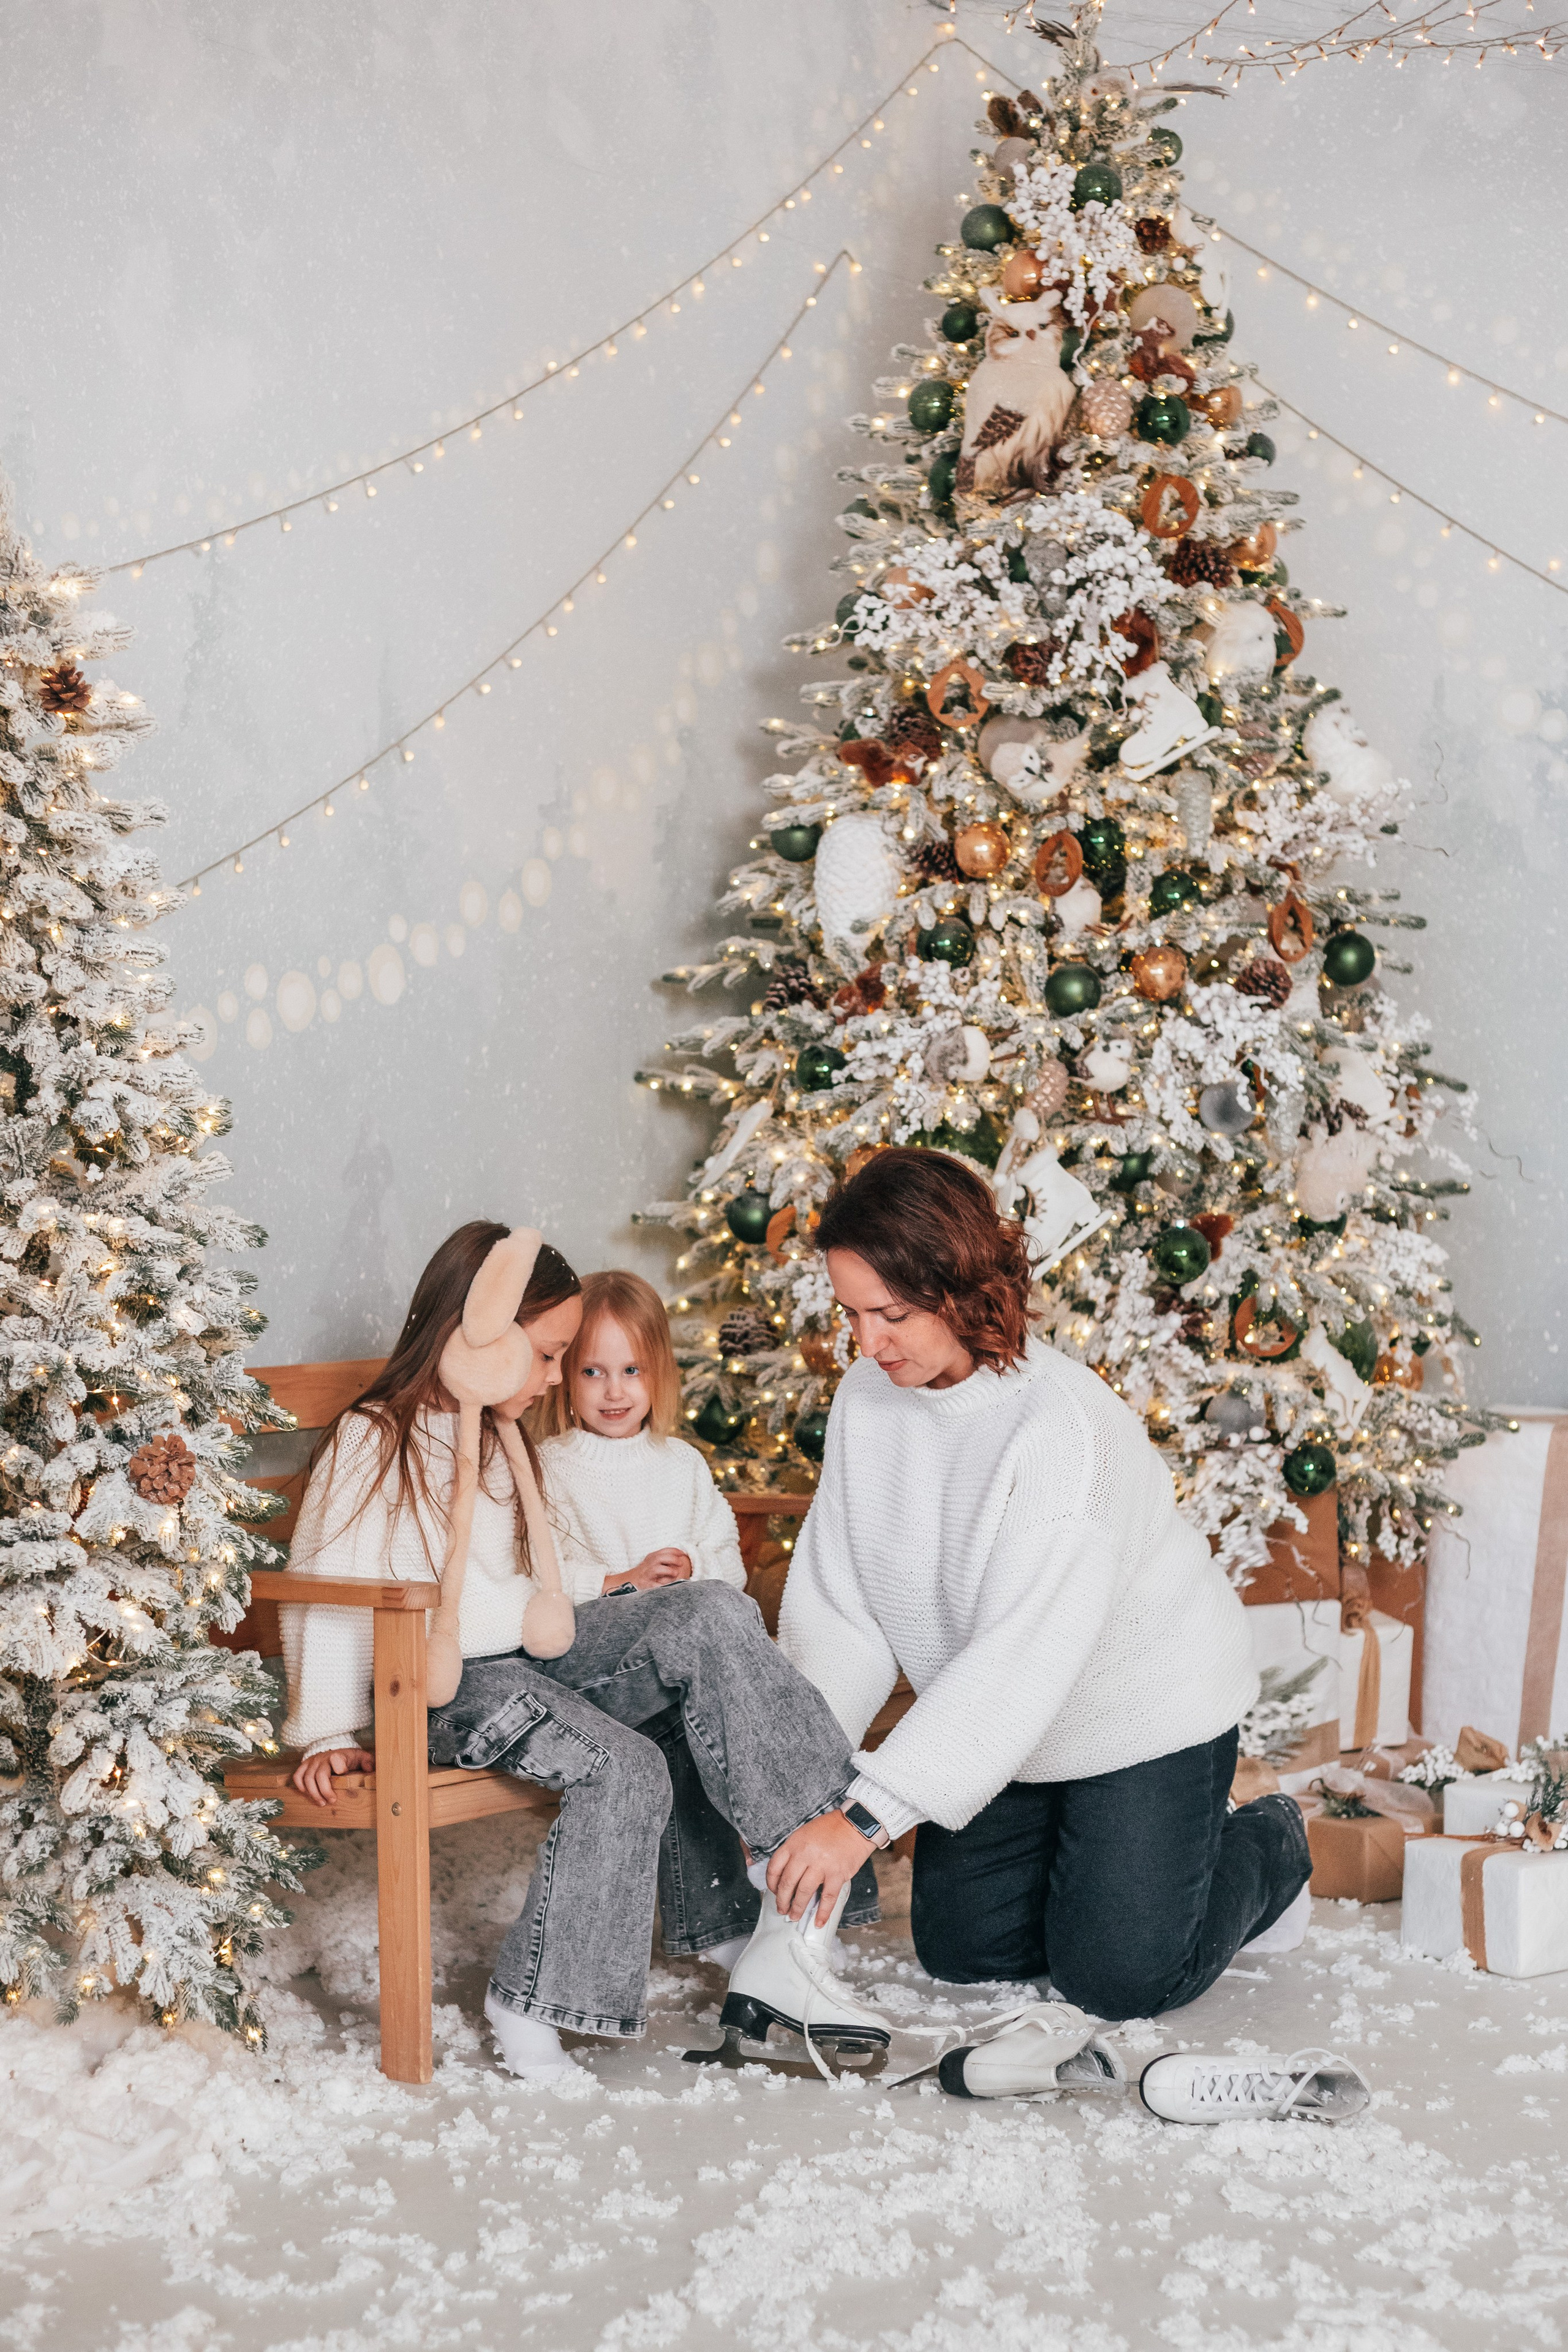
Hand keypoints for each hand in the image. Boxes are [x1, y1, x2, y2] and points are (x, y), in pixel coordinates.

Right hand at [290, 1747, 375, 1807]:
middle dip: (324, 1790)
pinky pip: (298, 1776)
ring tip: (321, 1802)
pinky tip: (307, 1794)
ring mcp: (312, 1761)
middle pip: (319, 1775)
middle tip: (331, 1801)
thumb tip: (370, 1769)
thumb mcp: (361, 1757)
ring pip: (307, 1778)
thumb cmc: (349, 1758)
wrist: (336, 1749)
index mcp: (338, 1755)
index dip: (338, 1766)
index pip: (336, 1759)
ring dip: (313, 1793)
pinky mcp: (305, 1765)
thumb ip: (367, 1761)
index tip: (342, 1774)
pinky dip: (300, 1786)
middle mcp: (323, 1758)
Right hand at [604, 1549, 692, 1592]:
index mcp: (651, 1557)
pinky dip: (662, 1585)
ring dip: (668, 1570)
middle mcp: (648, 1564)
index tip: (683, 1553)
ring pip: (656, 1569)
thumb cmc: (644, 1573)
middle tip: (681, 1563)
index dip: (675, 1551)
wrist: (628, 1582)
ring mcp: (646, 1575)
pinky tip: (668, 1585)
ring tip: (675, 1573)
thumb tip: (680, 1558)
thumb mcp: (652, 1562)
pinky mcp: (646, 1585)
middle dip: (672, 1559)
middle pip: (660, 1557)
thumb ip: (663, 1559)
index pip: (663, 1551)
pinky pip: (654, 1585)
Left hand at [767, 1810, 874, 1927]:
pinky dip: (822, 1913)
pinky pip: (827, 1898)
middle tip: (782, 1909)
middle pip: (787, 1884)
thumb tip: (787, 1874)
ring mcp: (821, 1865)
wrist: (856, 1824)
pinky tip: (818, 1921)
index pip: (774, 1867)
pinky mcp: (837, 1874)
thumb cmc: (830, 1828)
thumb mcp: (804, 1833)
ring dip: (797, 1908)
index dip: (771, 1883)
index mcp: (794, 1844)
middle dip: (782, 1901)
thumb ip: (794, 1852)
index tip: (773, 1891)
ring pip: (804, 1893)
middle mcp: (805, 1855)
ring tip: (794, 1916)